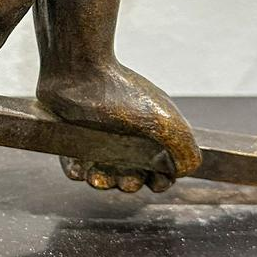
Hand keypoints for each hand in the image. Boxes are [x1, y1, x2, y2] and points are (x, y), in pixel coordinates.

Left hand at [38, 61, 201, 192]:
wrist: (78, 72)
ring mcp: (96, 140)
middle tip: (126, 178)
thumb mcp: (167, 122)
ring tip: (99, 173)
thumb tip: (185, 171)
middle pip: (130, 177)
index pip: (160, 169)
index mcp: (150, 132)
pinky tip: (81, 163)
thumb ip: (186, 150)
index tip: (156, 181)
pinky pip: (76, 169)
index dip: (161, 181)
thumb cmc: (123, 94)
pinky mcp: (70, 141)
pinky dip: (79, 172)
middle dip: (130, 184)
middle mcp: (124, 137)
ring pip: (102, 177)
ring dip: (103, 182)